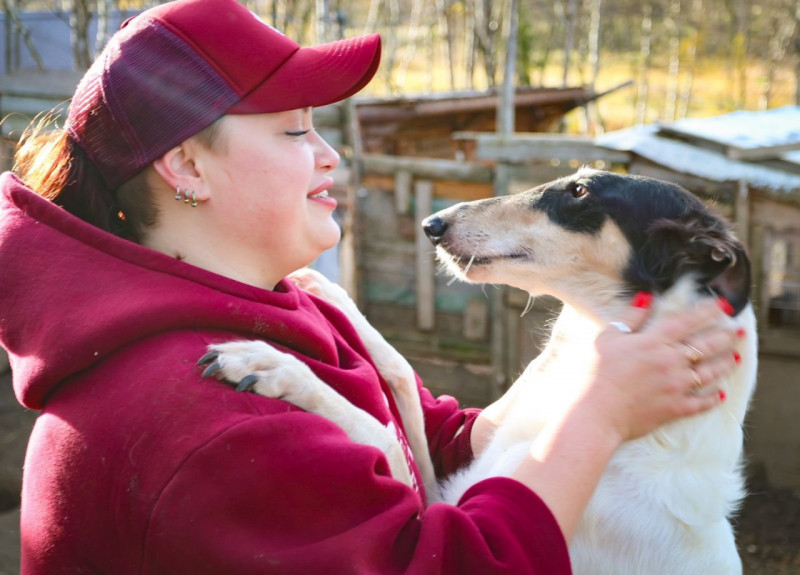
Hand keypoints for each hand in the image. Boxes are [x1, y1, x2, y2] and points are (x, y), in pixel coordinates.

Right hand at [583, 296, 738, 443]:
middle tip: (739, 331)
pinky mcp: (674, 408)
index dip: (707, 311)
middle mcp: (671, 361)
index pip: (687, 321)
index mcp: (654, 341)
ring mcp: (676, 386)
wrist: (595, 411)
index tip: (723, 305)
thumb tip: (645, 298)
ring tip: (736, 357)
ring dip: (725, 363)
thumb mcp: (608, 338)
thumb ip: (630, 318)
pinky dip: (713, 398)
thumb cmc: (594, 373)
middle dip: (725, 336)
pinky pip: (701, 402)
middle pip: (706, 345)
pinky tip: (721, 394)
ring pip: (710, 372)